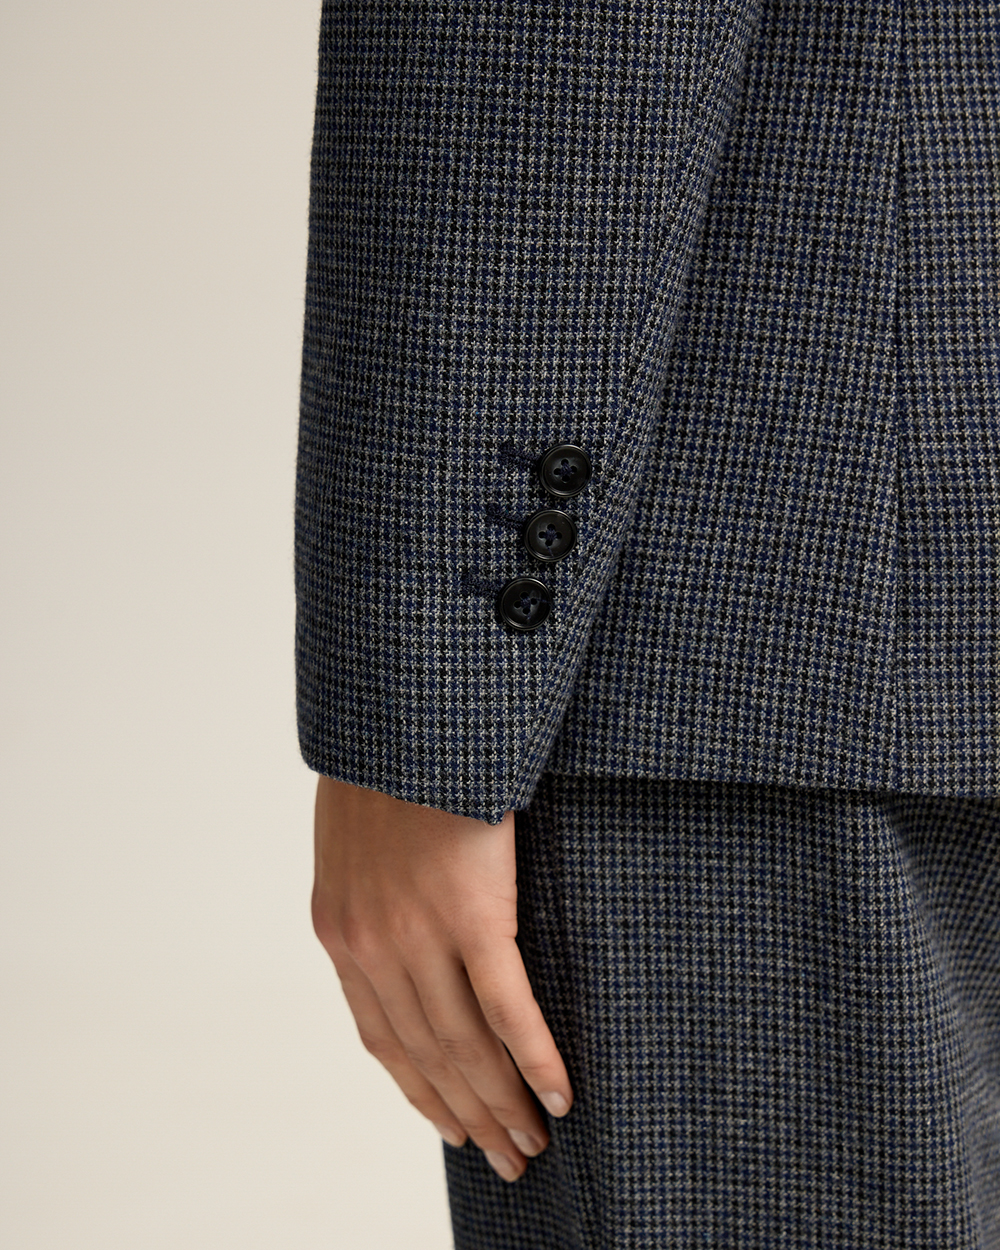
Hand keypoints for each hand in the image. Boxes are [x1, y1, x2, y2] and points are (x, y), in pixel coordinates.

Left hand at [310, 775, 573, 1182]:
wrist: (396, 716)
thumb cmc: (384, 764)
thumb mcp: (352, 838)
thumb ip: (370, 893)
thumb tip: (401, 925)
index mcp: (341, 933)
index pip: (382, 1038)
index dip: (420, 1092)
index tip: (451, 1125)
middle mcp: (373, 949)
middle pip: (428, 1056)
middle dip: (468, 1113)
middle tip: (507, 1159)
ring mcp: (419, 936)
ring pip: (466, 1045)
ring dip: (504, 1103)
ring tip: (534, 1144)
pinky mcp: (471, 914)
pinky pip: (508, 1007)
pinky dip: (536, 1059)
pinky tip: (560, 1094)